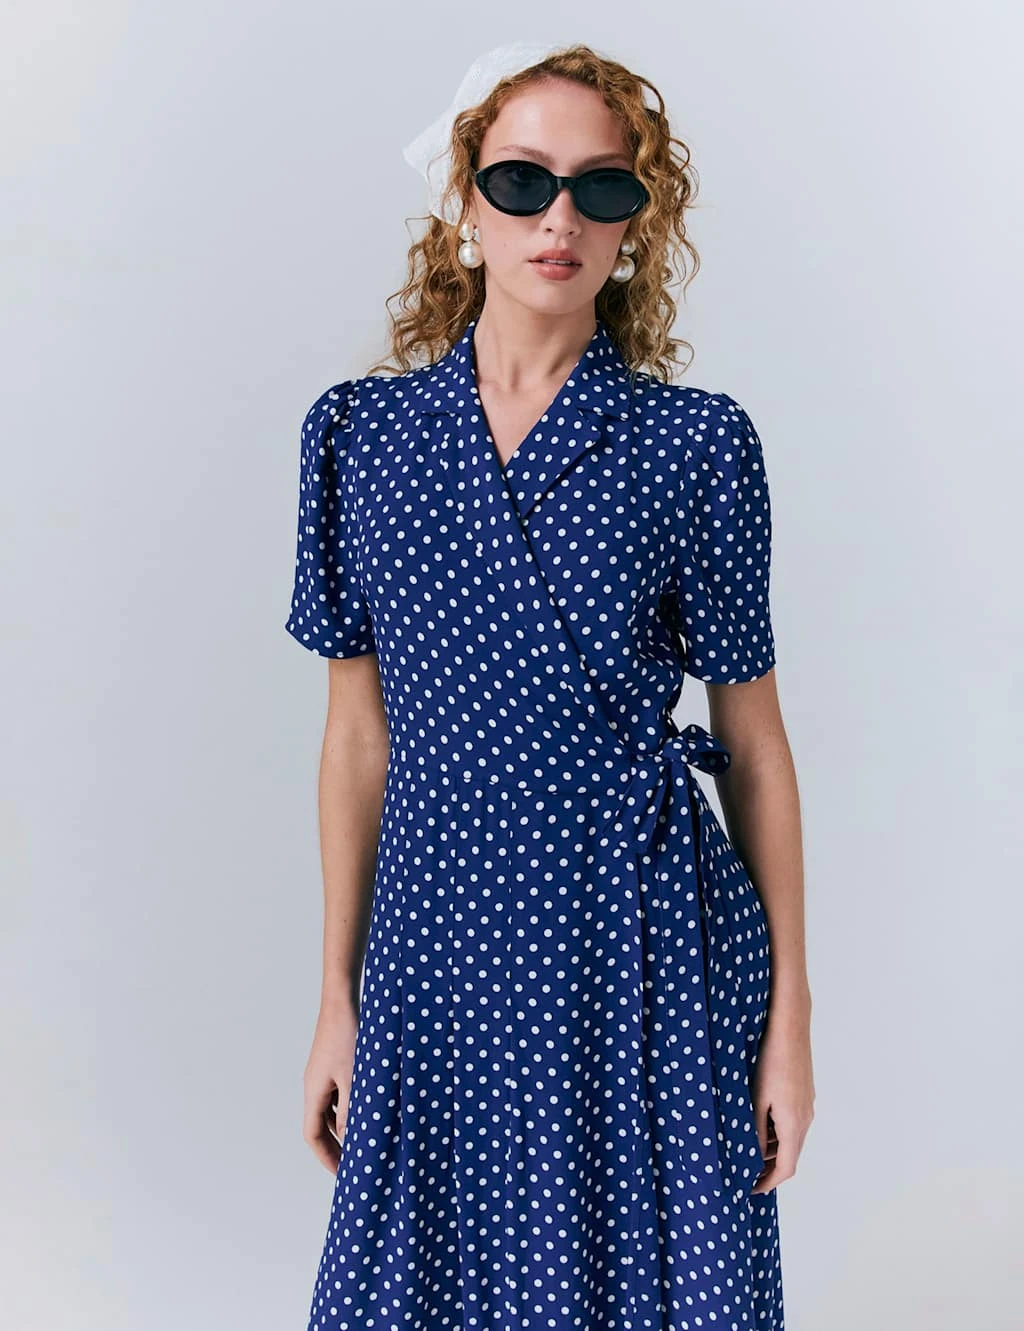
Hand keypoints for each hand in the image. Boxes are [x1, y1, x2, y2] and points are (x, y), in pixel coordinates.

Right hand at [303, 995, 359, 1172]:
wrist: (342, 1000)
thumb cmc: (348, 1036)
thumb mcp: (354, 1078)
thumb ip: (352, 1111)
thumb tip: (351, 1141)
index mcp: (313, 1092)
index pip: (313, 1135)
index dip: (326, 1157)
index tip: (342, 1174)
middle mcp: (313, 1085)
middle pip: (319, 1126)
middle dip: (334, 1147)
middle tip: (352, 1165)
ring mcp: (322, 1074)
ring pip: (328, 1111)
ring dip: (342, 1128)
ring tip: (362, 1142)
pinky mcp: (332, 1064)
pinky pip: (335, 1095)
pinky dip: (347, 1109)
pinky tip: (365, 1112)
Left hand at [749, 1006, 814, 1194]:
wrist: (791, 1028)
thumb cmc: (771, 1060)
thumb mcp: (756, 1098)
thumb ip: (754, 1129)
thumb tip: (751, 1156)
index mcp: (794, 1124)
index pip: (786, 1168)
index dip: (768, 1182)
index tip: (751, 1189)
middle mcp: (805, 1119)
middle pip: (790, 1155)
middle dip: (769, 1168)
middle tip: (746, 1173)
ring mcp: (807, 1106)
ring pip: (791, 1139)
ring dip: (772, 1149)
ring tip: (748, 1150)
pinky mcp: (805, 1094)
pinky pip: (793, 1123)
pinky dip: (777, 1132)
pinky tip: (759, 1123)